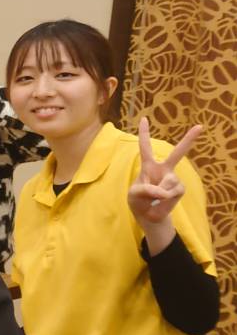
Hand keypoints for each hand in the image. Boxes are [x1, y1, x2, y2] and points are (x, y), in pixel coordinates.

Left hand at [128, 117, 201, 251]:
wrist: (147, 216)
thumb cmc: (138, 201)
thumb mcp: (134, 194)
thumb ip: (145, 190)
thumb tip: (163, 191)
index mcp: (148, 166)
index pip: (145, 147)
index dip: (144, 133)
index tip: (144, 118)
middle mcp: (163, 169)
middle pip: (178, 153)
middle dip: (189, 139)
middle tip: (200, 126)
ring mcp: (173, 179)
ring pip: (168, 182)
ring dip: (158, 192)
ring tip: (153, 199)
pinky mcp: (179, 189)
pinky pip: (172, 192)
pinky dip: (164, 199)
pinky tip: (161, 201)